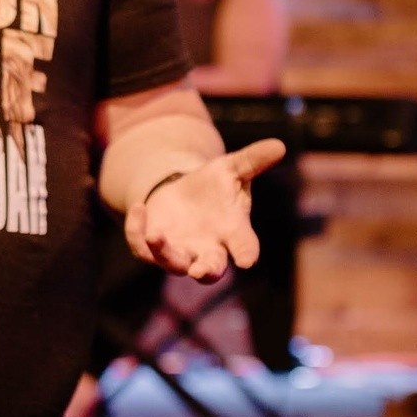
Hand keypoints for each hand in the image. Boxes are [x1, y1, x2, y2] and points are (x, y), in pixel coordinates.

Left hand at [126, 139, 286, 280]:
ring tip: (156, 235)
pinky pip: (142, 248)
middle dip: (206, 271)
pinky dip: (137, 232)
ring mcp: (180, 252)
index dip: (246, 254)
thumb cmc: (216, 186)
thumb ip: (253, 160)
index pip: (245, 247)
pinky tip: (138, 207)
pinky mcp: (154, 247)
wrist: (184, 194)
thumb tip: (279, 145)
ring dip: (165, 253)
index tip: (247, 260)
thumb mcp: (233, 168)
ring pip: (172, 264)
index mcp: (233, 233)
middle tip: (201, 271)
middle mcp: (208, 249)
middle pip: (210, 270)